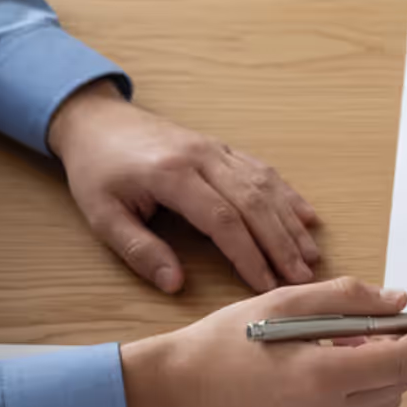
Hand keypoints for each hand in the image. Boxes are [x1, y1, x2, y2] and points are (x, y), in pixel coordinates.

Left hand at [49, 80, 321, 293]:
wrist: (96, 121)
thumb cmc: (97, 171)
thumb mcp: (103, 216)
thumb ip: (140, 250)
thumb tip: (175, 284)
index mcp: (171, 175)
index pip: (222, 219)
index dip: (248, 255)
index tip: (266, 285)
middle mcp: (201, 157)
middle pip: (254, 203)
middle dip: (281, 244)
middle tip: (302, 278)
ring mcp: (215, 149)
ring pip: (264, 186)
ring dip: (290, 223)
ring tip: (310, 256)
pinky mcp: (222, 147)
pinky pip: (262, 170)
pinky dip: (288, 194)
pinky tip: (306, 216)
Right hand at [119, 277, 406, 406]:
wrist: (178, 391)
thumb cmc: (223, 341)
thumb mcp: (283, 302)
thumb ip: (346, 299)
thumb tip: (398, 303)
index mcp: (322, 377)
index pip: (402, 359)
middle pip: (398, 381)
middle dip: (405, 348)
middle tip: (383, 320)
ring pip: (383, 401)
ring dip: (382, 369)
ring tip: (342, 342)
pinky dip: (360, 387)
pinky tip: (328, 364)